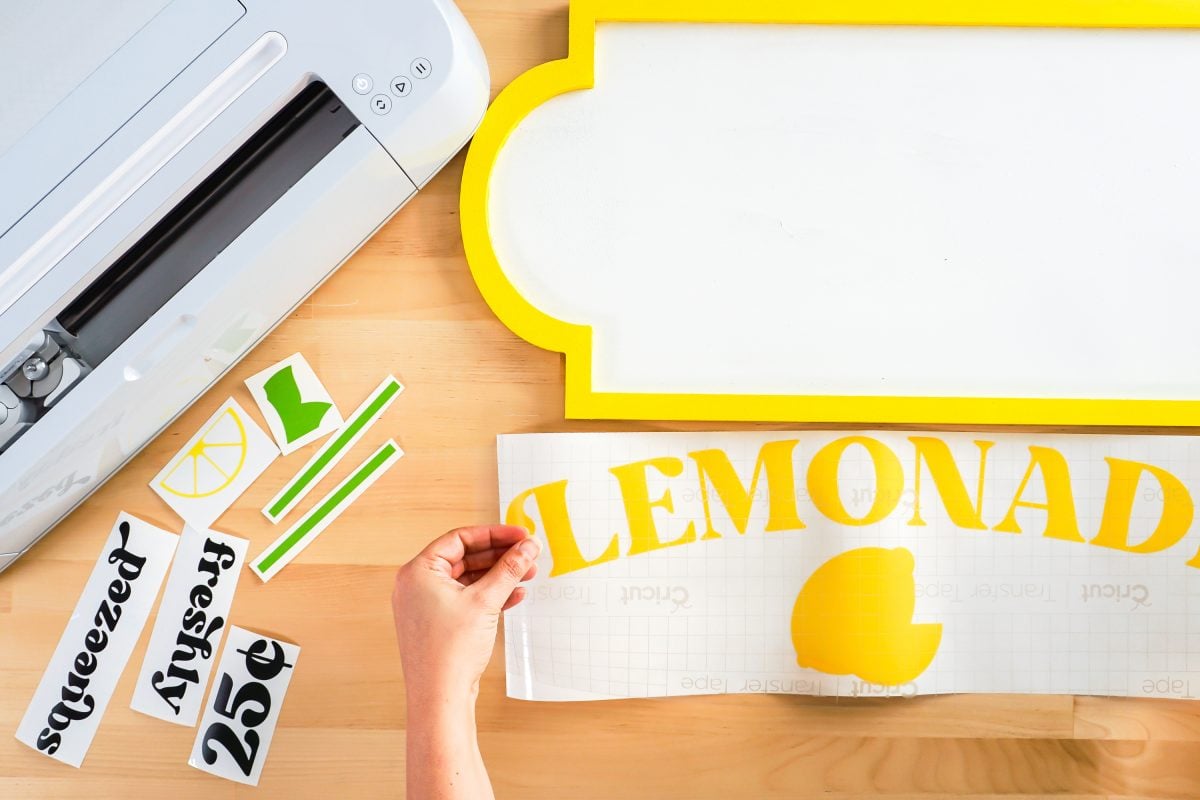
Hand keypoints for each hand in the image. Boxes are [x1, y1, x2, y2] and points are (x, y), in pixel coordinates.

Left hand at [392, 524, 540, 699]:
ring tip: (527, 574)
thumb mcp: (486, 601)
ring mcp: (426, 606)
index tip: (519, 535)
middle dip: (500, 556)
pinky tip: (514, 595)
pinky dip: (490, 596)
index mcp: (418, 572)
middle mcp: (417, 586)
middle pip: (465, 558)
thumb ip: (509, 569)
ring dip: (498, 576)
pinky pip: (466, 599)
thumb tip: (528, 547)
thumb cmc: (449, 652)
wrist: (440, 698)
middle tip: (527, 554)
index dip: (493, 535)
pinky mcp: (438, 624)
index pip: (459, 539)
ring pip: (468, 580)